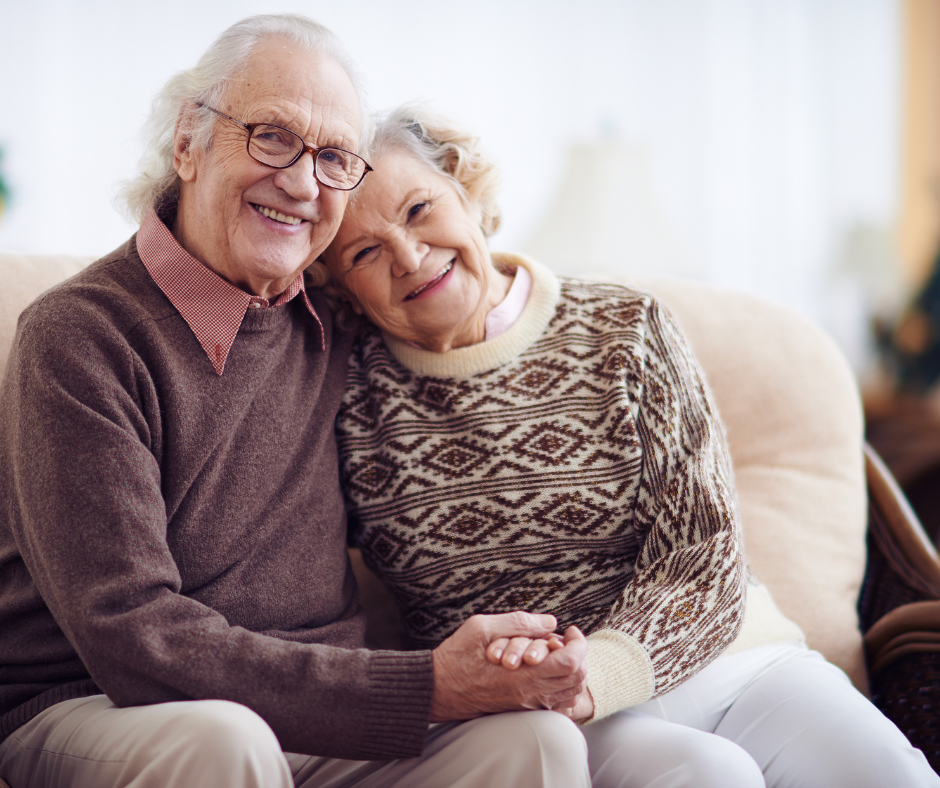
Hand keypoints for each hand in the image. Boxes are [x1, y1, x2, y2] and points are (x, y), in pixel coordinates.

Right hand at [430, 613, 587, 721]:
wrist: (436, 689)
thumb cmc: (456, 656)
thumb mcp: (482, 627)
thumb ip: (519, 622)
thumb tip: (550, 621)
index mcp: (523, 674)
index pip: (571, 662)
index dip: (578, 642)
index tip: (570, 629)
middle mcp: (530, 694)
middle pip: (576, 679)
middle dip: (578, 655)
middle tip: (565, 639)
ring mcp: (526, 705)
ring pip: (569, 693)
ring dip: (571, 670)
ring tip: (557, 652)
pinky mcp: (521, 710)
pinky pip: (555, 703)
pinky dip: (561, 686)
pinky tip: (548, 670)